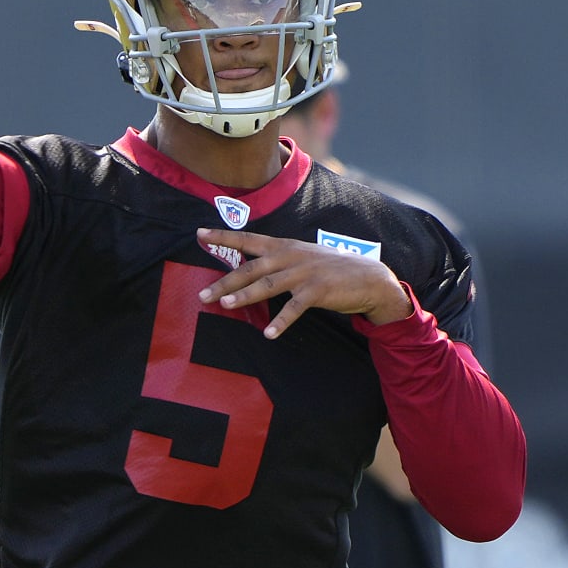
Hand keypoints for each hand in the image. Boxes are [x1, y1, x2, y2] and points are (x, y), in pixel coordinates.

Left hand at [195, 228, 410, 339]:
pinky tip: (268, 333)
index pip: (247, 240)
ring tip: (225, 305)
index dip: (223, 237)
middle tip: (203, 294)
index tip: (199, 234)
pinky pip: (294, 308)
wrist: (367, 277)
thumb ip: (275, 262)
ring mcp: (304, 272)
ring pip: (268, 284)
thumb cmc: (328, 269)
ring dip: (245, 295)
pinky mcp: (318, 290)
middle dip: (225, 280)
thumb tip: (246, 272)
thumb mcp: (300, 257)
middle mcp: (290, 256)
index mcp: (283, 246)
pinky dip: (281, 321)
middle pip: (251, 268)